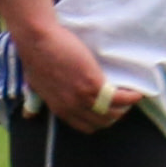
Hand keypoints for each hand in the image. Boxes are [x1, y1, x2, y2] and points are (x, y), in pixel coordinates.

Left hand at [8, 14, 135, 132]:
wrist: (37, 39)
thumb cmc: (35, 57)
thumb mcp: (35, 86)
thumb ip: (39, 101)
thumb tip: (29, 115)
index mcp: (59, 109)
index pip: (84, 127)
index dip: (97, 121)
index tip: (103, 112)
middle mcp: (72, 107)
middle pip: (101, 122)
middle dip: (112, 116)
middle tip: (120, 104)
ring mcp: (83, 96)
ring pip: (113, 113)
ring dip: (124, 107)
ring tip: (129, 98)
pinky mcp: (94, 83)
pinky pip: (120, 98)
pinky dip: (131, 97)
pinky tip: (136, 93)